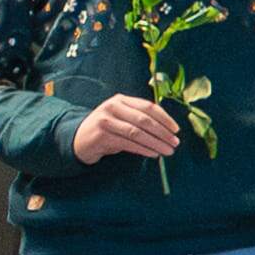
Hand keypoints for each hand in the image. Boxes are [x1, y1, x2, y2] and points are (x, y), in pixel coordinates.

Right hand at [70, 91, 184, 163]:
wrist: (79, 139)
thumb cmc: (107, 129)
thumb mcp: (121, 118)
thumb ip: (138, 118)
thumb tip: (167, 130)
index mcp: (121, 100)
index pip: (148, 106)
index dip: (164, 118)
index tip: (176, 130)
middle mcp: (113, 107)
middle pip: (144, 120)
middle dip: (162, 133)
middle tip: (175, 143)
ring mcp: (106, 121)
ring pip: (137, 133)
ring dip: (155, 143)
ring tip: (168, 151)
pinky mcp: (102, 135)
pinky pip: (128, 143)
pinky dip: (143, 149)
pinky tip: (153, 154)